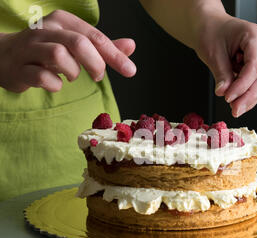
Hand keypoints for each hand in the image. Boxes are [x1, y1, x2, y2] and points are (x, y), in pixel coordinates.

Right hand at [0, 10, 135, 92]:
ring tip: (71, 76)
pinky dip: (54, 85)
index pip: (95, 36)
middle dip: (95, 63)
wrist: (5, 56)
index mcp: (63, 21)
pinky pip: (42, 77)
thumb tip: (131, 45)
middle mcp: (46, 30)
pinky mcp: (20, 68)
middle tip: (98, 76)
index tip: (130, 70)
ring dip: (73, 72)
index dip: (115, 55)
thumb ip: (103, 47)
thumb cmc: (48, 50)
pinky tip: (55, 83)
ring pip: (59, 56)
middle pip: (78, 43)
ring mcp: (29, 48)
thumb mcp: (76, 44)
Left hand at [195, 14, 256, 116]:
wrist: (211, 27)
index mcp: (255, 36)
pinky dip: (249, 95)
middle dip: (249, 96)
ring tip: (235, 108)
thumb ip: (221, 74)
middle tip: (235, 110)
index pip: (255, 66)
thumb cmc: (211, 32)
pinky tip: (238, 102)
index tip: (228, 98)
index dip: (242, 85)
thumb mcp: (213, 53)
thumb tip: (224, 92)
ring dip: (250, 98)